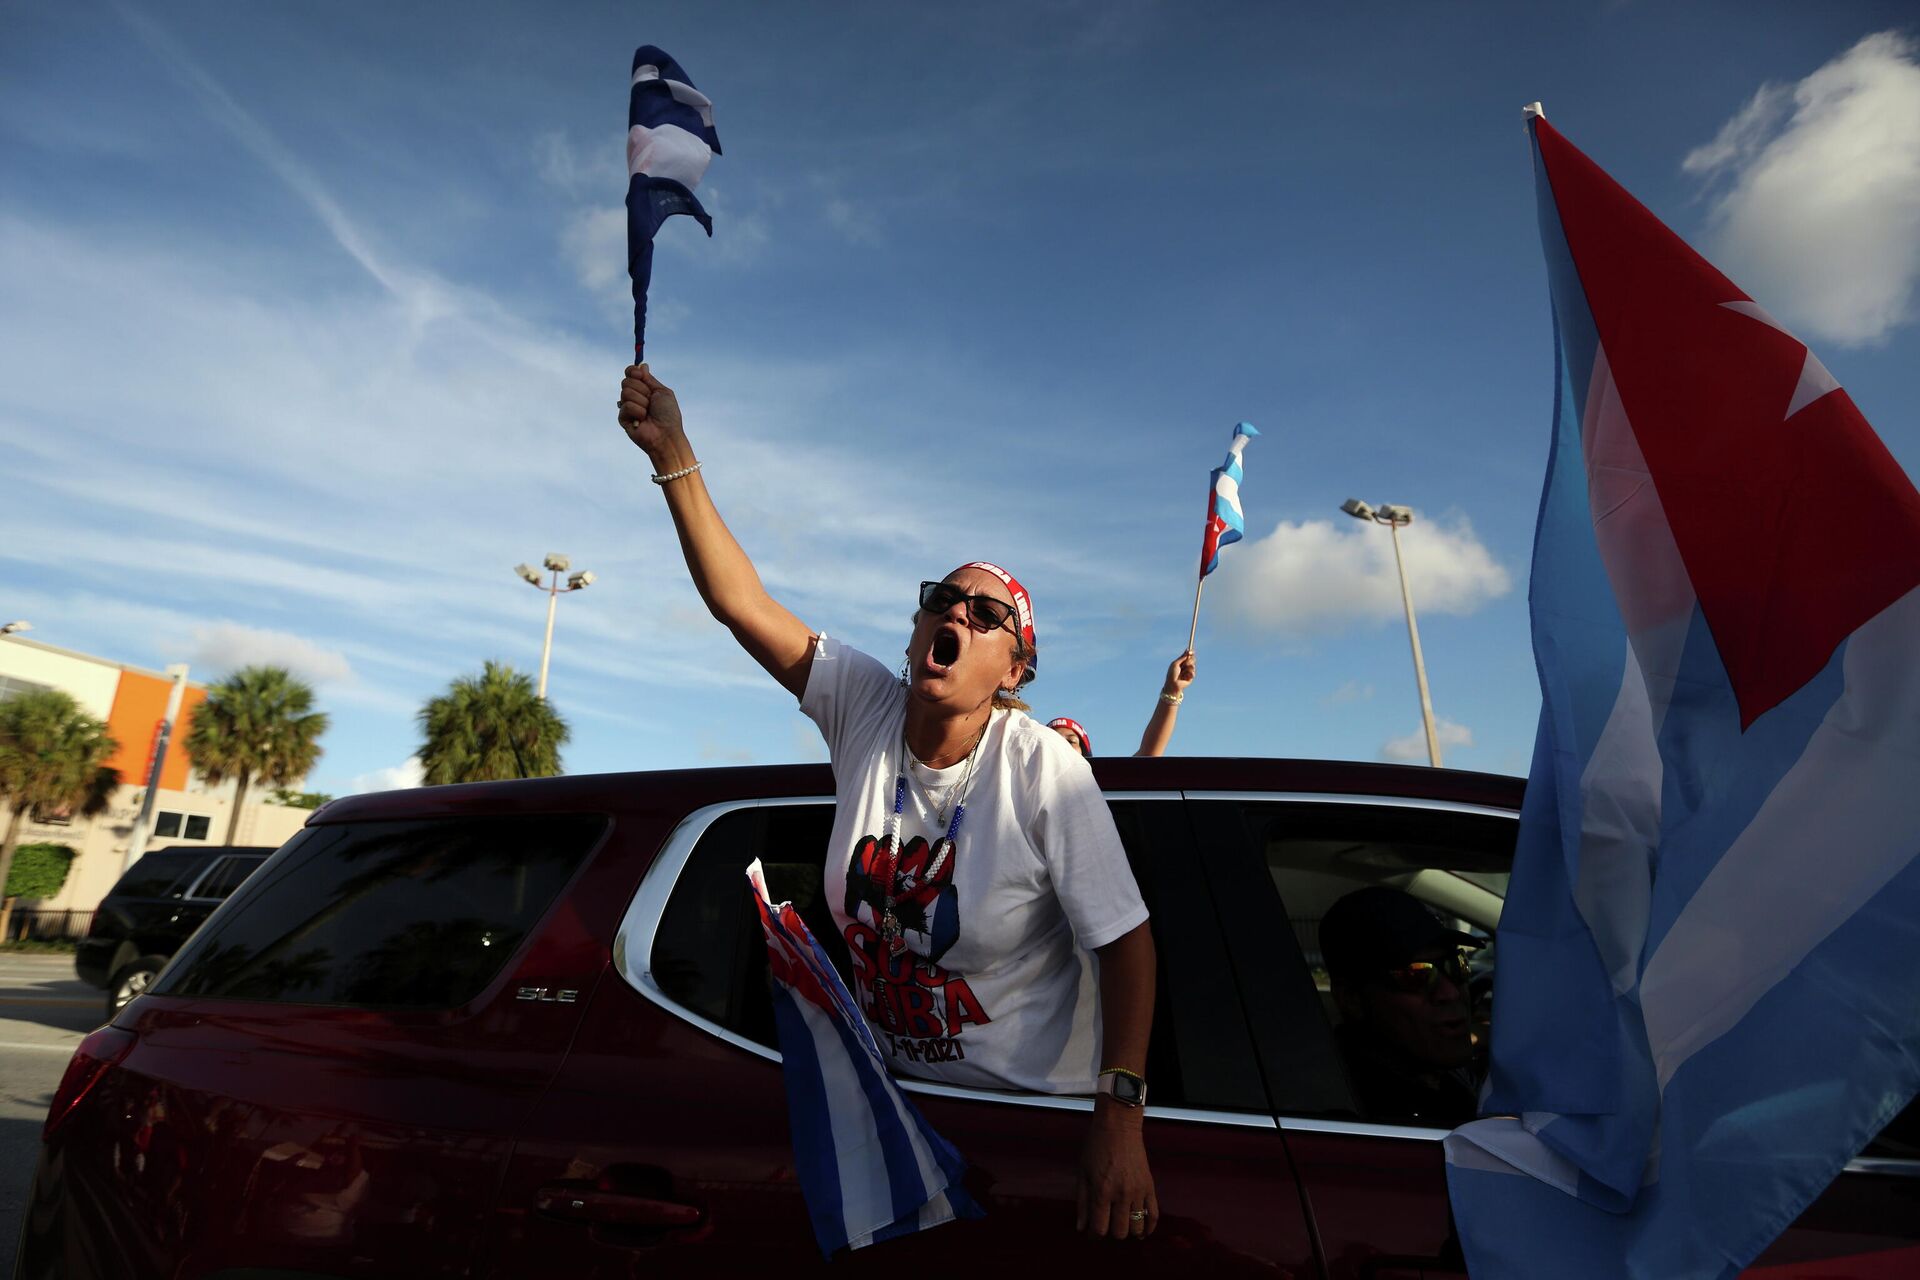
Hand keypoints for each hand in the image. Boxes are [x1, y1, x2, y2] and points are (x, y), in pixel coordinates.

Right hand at [617, 364, 686, 462]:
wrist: (667, 434)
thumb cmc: (668, 415)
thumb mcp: (662, 392)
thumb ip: (650, 379)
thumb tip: (642, 365)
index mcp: (644, 389)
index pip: (630, 374)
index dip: (632, 371)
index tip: (639, 375)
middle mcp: (634, 397)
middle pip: (626, 381)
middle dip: (641, 389)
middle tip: (651, 401)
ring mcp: (627, 408)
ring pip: (625, 392)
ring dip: (642, 402)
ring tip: (648, 413)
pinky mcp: (622, 418)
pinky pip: (626, 406)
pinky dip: (638, 411)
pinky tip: (642, 420)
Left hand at [1075, 1105, 1156, 1239]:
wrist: (1119, 1127)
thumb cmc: (1096, 1146)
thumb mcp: (1082, 1173)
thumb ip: (1082, 1203)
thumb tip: (1081, 1227)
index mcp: (1102, 1191)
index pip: (1100, 1228)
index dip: (1094, 1236)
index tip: (1092, 1233)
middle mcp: (1121, 1194)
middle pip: (1120, 1232)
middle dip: (1111, 1234)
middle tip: (1106, 1226)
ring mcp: (1138, 1191)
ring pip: (1137, 1227)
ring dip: (1129, 1232)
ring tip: (1123, 1227)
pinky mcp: (1150, 1186)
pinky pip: (1154, 1214)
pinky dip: (1149, 1227)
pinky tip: (1142, 1231)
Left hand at [1162, 651, 1195, 696]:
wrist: (1173, 684)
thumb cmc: (1172, 674)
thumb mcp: (1176, 663)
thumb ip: (1182, 657)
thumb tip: (1188, 649)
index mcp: (1181, 662)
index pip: (1188, 656)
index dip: (1190, 653)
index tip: (1192, 651)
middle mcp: (1185, 666)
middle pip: (1192, 659)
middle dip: (1189, 661)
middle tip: (1185, 664)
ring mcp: (1188, 671)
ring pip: (1193, 666)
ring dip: (1188, 668)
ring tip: (1183, 672)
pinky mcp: (1191, 677)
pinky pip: (1193, 672)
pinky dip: (1189, 674)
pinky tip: (1185, 677)